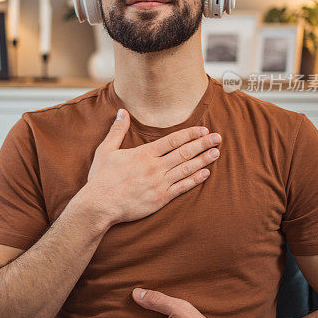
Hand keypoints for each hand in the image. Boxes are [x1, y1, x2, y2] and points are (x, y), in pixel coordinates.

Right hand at [83, 110, 221, 226]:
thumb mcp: (106, 150)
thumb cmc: (101, 179)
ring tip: (216, 153)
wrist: (99, 205)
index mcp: (144, 154)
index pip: (173, 140)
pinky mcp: (160, 199)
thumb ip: (117, 130)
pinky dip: (195, 180)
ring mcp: (159, 184)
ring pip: (186, 169)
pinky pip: (182, 188)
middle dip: (203, 144)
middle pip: (184, 152)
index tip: (203, 130)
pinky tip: (206, 174)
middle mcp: (155, 167)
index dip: (190, 134)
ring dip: (203, 160)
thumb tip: (121, 112)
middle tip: (218, 138)